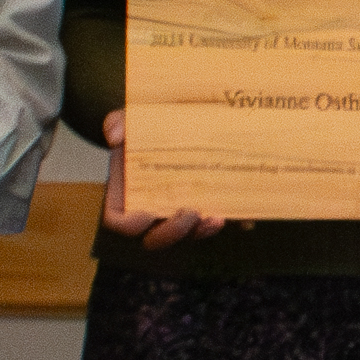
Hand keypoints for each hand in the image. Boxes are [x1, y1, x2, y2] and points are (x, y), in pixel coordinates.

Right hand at [97, 109, 228, 249]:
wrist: (172, 126)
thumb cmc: (146, 130)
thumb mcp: (129, 121)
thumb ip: (117, 123)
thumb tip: (115, 136)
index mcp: (126, 197)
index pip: (121, 223)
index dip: (132, 224)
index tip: (146, 213)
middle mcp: (153, 210)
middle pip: (157, 238)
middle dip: (174, 231)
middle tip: (190, 213)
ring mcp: (180, 212)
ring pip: (189, 235)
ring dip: (203, 232)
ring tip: (217, 217)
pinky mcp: (206, 207)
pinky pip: (216, 222)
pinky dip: (232, 225)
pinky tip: (244, 220)